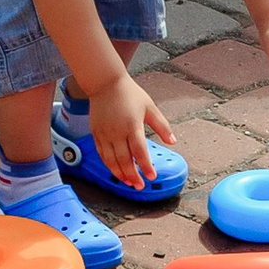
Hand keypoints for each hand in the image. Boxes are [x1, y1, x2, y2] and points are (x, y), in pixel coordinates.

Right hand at [88, 74, 174, 190]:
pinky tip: (115, 171)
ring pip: (111, 160)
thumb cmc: (129, 93)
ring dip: (119, 174)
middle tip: (140, 186)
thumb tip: (173, 141)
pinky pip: (102, 153)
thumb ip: (162, 126)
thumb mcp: (150, 107)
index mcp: (132, 125)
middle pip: (124, 160)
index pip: (139, 151)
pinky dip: (108, 164)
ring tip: (128, 183)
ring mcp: (105, 133)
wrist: (105, 83)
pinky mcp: (96, 133)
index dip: (145, 166)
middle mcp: (117, 131)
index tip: (151, 176)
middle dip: (132, 175)